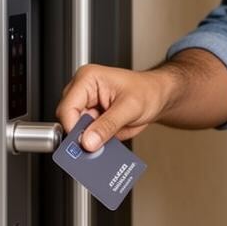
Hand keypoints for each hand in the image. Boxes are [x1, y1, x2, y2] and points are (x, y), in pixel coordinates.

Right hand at [56, 64, 173, 150]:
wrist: (158, 97)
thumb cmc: (148, 91)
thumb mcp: (130, 108)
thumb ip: (108, 125)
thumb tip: (88, 141)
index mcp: (88, 79)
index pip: (68, 108)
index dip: (73, 128)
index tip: (85, 143)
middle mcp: (83, 91)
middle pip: (68, 120)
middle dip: (81, 136)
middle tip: (96, 146)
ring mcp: (87, 106)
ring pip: (76, 131)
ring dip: (89, 141)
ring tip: (106, 143)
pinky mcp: (93, 119)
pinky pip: (87, 136)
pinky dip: (95, 144)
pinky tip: (107, 144)